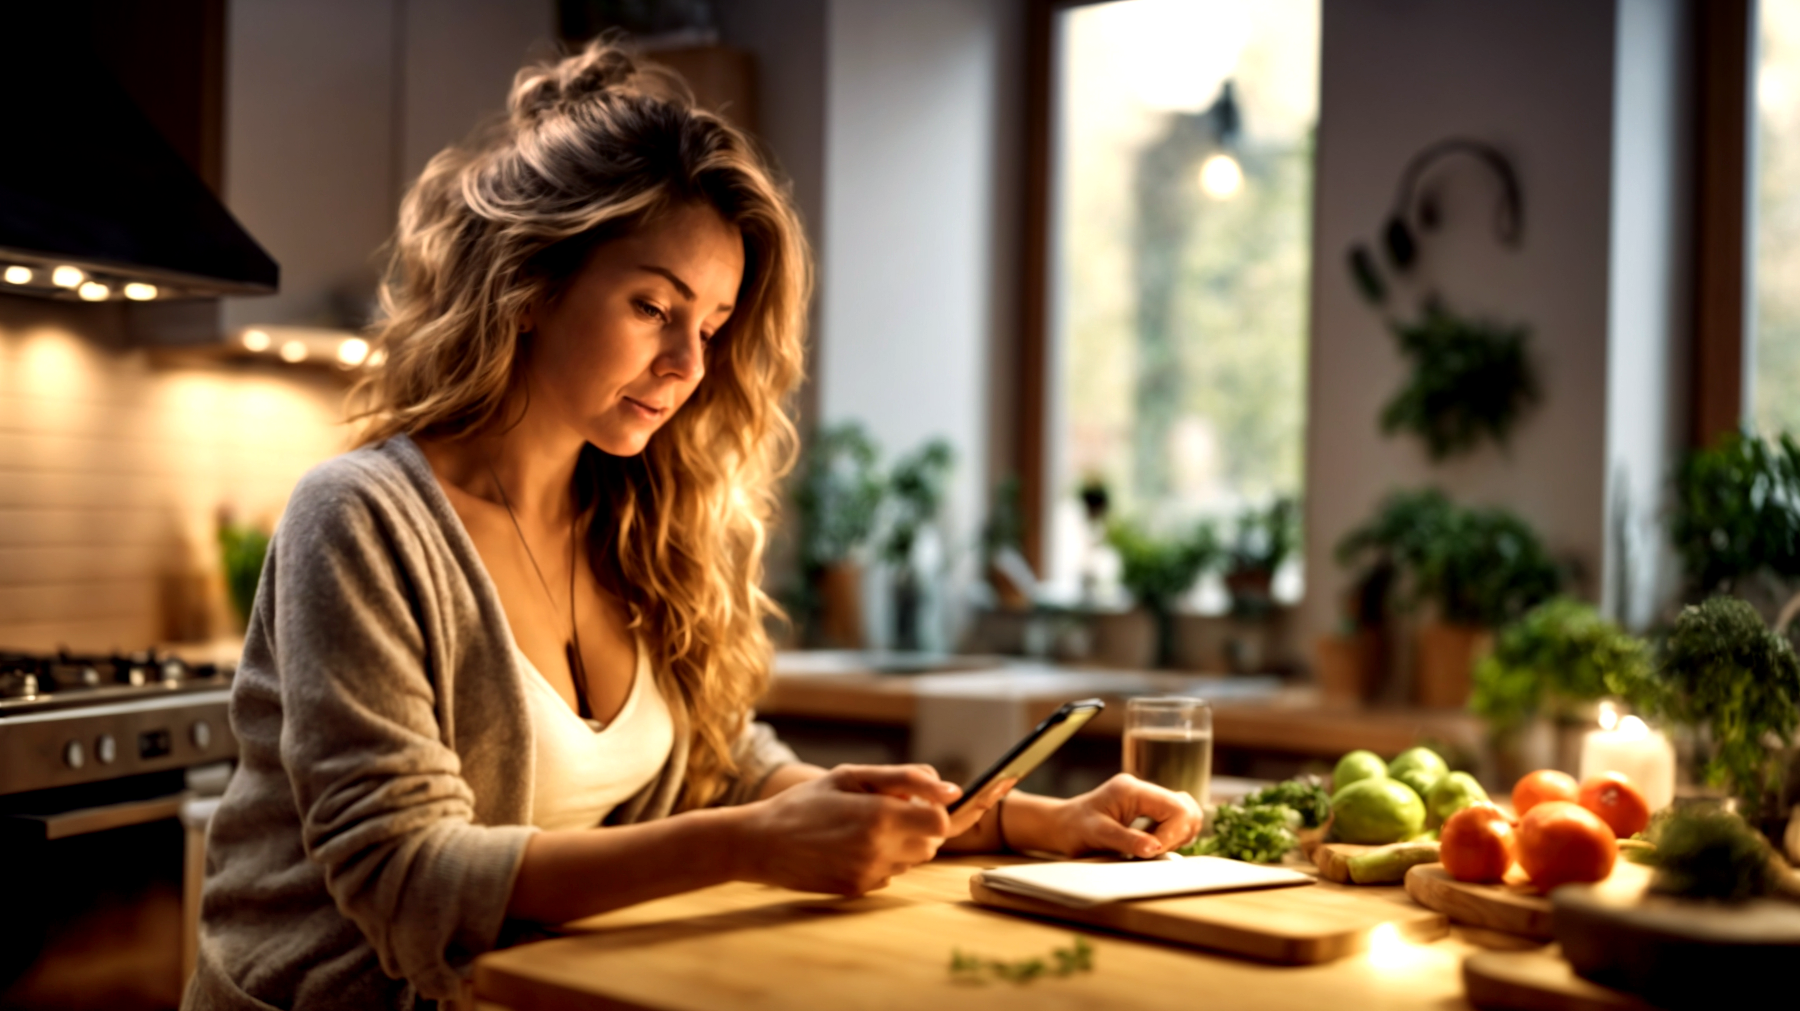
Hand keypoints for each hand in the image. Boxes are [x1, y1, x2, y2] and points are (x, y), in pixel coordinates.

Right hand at [733, 764, 958, 895]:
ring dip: (901, 843)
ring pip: (912, 860)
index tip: (913, 800)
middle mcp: (880, 850)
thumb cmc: (806, 802)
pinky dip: (881, 859)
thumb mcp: (852, 776)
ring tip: (863, 828)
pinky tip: (851, 847)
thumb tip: (953, 790)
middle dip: (918, 826)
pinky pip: (890, 874)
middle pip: (931, 843)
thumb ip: (907, 779)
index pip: (942, 821)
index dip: (933, 808)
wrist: (761, 843)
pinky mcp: (859, 891)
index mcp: (880, 816)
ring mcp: (870, 875)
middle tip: (883, 810)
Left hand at [1045, 774, 1203, 858]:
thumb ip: (1127, 840)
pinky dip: (1173, 834)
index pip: (1175, 807)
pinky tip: (1153, 844)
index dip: (1173, 833)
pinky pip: (1176, 819)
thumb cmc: (1074, 828)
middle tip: (1154, 850)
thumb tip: (1154, 849)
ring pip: (1186, 813)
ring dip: (1177, 835)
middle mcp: (1143, 789)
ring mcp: (1147, 797)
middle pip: (1186, 808)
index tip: (1154, 851)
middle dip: (1178, 834)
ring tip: (1152, 847)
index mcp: (1132, 789)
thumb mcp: (1097, 835)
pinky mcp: (1149, 808)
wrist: (1062, 826)